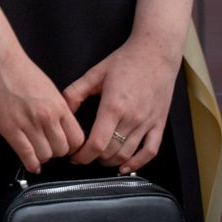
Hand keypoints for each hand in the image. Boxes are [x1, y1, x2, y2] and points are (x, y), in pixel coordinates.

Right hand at [0, 45, 83, 172]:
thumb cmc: (21, 70)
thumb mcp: (49, 89)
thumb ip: (58, 110)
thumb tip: (62, 128)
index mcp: (59, 106)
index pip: (77, 139)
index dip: (72, 146)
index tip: (65, 146)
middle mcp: (47, 117)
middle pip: (62, 150)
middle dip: (56, 152)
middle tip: (48, 147)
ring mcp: (28, 123)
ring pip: (45, 155)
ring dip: (42, 156)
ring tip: (36, 151)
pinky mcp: (10, 128)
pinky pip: (26, 154)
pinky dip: (30, 163)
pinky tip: (30, 163)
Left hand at [64, 32, 181, 172]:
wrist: (155, 54)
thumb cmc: (125, 62)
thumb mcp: (94, 74)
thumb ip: (75, 92)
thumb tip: (61, 109)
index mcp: (113, 106)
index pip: (97, 143)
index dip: (83, 155)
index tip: (73, 157)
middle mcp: (132, 118)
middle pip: (111, 152)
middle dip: (93, 159)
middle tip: (82, 156)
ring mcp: (148, 123)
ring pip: (128, 154)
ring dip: (111, 162)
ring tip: (99, 160)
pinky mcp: (159, 124)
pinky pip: (150, 151)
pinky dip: (138, 163)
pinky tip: (126, 167)